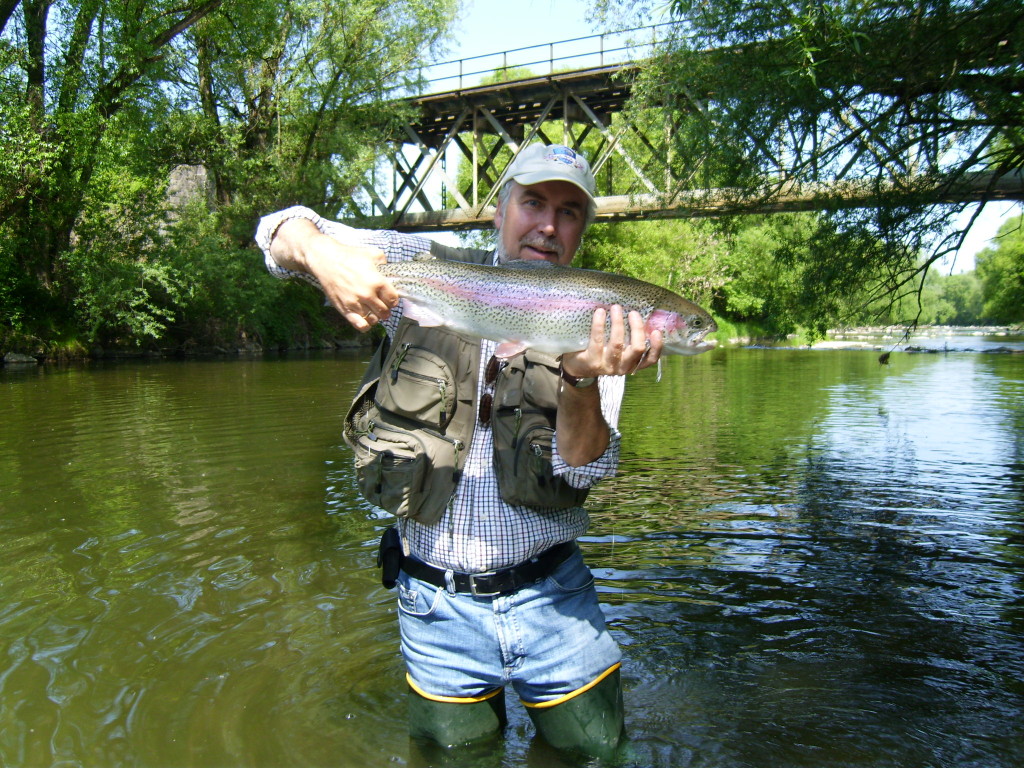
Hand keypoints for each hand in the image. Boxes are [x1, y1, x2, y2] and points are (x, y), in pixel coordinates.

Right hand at [271, 219, 398, 331]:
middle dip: (386, 308)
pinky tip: (366, 318)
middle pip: (385, 311)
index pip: (393, 299)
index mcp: (377, 282)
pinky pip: (360, 326)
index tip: (389, 297)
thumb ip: (385, 264)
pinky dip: (366, 325)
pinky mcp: (345, 310)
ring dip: (376, 316)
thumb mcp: (372, 254)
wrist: (325, 260)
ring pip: (374, 320)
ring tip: (374, 310)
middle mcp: (367, 295)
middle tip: (382, 304)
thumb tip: (391, 273)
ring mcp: (355, 304)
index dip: (393, 299)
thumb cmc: (348, 256)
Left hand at [561, 305, 663, 378]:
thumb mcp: (618, 351)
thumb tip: (639, 315)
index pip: (649, 360)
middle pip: (637, 349)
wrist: (577, 368)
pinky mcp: (592, 361)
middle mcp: (622, 368)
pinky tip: (600, 312)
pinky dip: (599, 324)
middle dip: (637, 328)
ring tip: (616, 308)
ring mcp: (607, 366)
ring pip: (617, 344)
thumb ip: (629, 339)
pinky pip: (598, 340)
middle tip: (633, 312)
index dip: (656, 347)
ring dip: (618, 323)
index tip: (656, 331)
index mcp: (632, 364)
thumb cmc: (601, 353)